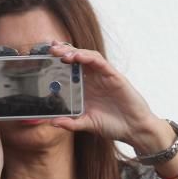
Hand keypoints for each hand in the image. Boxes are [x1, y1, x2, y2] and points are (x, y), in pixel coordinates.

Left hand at [46, 42, 161, 149]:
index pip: (69, 70)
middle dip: (62, 52)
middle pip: (76, 59)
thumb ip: (71, 123)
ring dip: (73, 52)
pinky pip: (100, 62)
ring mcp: (103, 76)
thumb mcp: (88, 124)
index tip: (43, 59)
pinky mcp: (114, 76)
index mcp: (85, 88)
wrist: (134, 129)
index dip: (57, 62)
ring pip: (87, 57)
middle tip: (49, 49)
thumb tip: (52, 122)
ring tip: (61, 53)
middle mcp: (93, 79)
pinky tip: (78, 56)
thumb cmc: (113, 125)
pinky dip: (88, 57)